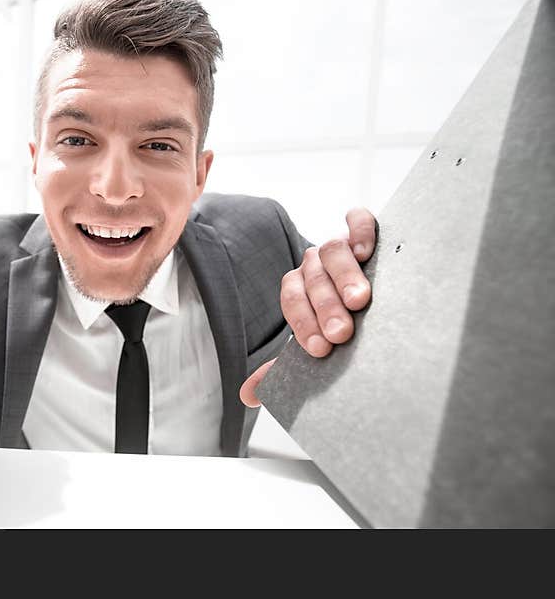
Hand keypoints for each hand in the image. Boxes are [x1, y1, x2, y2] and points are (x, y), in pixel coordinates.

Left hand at [240, 207, 376, 407]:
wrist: (369, 290)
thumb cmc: (340, 321)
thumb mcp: (315, 342)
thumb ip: (283, 367)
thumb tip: (247, 395)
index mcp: (298, 288)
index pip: (291, 300)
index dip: (302, 324)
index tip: (319, 349)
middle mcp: (313, 264)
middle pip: (312, 278)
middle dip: (325, 307)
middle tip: (340, 333)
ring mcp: (337, 245)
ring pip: (332, 251)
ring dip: (344, 277)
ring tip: (359, 301)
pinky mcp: (362, 229)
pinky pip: (359, 220)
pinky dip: (361, 231)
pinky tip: (367, 253)